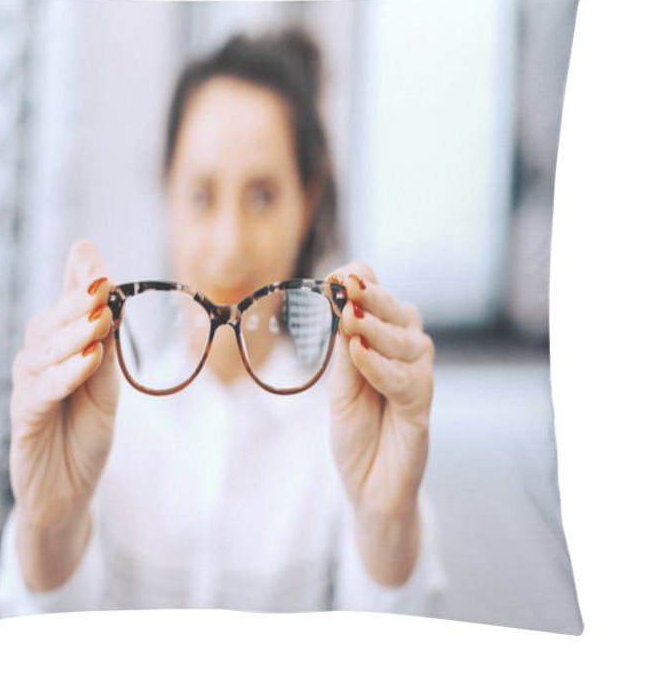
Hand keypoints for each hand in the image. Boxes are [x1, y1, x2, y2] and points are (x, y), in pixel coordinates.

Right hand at [9, 239, 119, 587]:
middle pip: (49, 322)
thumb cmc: (86, 432)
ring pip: (43, 351)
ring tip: (101, 319)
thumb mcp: (106, 386)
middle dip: (77, 301)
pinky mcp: (23, 418)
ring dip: (74, 332)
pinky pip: (41, 390)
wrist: (69, 490)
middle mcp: (36, 361)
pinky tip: (87, 360)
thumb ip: (106, 344)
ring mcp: (27, 388)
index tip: (91, 256)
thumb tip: (111, 296)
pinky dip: (65, 373)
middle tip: (103, 285)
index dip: (76, 279)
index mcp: (57, 348)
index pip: (64, 305)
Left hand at [327, 262, 434, 581]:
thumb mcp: (340, 387)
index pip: (382, 301)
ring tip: (348, 318)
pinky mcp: (422, 410)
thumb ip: (344, 349)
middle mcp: (407, 356)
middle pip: (401, 313)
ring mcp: (418, 381)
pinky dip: (382, 366)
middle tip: (347, 286)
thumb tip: (339, 299)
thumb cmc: (356, 432)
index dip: (365, 284)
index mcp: (385, 344)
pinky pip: (409, 381)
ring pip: (409, 342)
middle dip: (374, 297)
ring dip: (376, 328)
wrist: (369, 487)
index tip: (339, 274)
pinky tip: (360, 355)